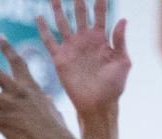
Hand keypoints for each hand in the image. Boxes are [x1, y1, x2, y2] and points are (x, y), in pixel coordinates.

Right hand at [36, 0, 129, 118]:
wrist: (98, 105)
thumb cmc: (114, 87)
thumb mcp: (122, 62)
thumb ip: (120, 41)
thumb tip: (123, 19)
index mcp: (101, 38)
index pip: (100, 12)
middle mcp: (85, 39)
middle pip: (79, 12)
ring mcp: (72, 47)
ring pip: (62, 22)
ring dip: (57, 8)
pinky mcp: (60, 58)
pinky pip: (49, 40)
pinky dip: (43, 29)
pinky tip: (39, 17)